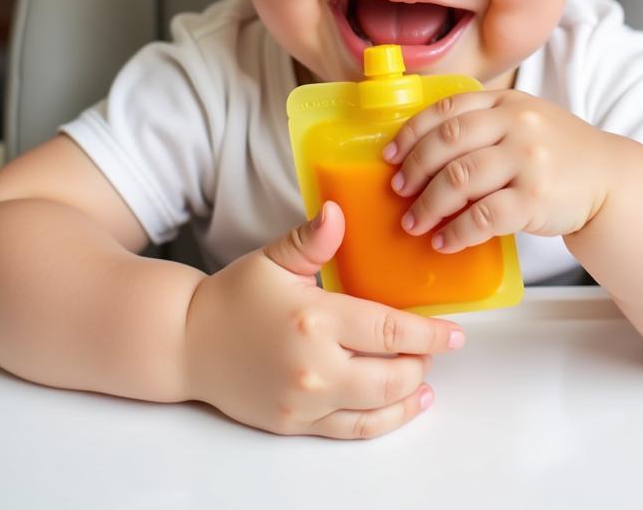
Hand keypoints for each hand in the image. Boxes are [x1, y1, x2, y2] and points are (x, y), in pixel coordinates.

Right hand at [182, 201, 464, 439]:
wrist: (187, 342)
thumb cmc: (233, 297)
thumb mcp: (273, 260)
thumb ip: (311, 240)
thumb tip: (337, 212)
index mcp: (313, 318)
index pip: (388, 330)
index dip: (429, 334)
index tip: (455, 332)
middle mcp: (313, 366)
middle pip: (391, 375)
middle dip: (422, 363)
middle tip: (435, 348)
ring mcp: (304, 401)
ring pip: (376, 409)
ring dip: (409, 394)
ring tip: (426, 378)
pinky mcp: (295, 423)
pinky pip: (351, 430)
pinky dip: (385, 421)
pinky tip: (402, 406)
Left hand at [384, 90, 614, 252]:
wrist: (609, 178)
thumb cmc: (556, 152)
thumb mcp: (523, 119)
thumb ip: (482, 123)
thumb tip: (418, 149)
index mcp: (506, 102)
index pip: (447, 109)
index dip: (412, 132)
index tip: (390, 155)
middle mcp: (516, 124)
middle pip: (447, 143)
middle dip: (415, 169)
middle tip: (399, 191)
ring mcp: (528, 160)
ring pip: (460, 180)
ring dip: (428, 205)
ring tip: (414, 223)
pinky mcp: (536, 199)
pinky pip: (484, 216)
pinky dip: (457, 232)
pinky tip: (445, 241)